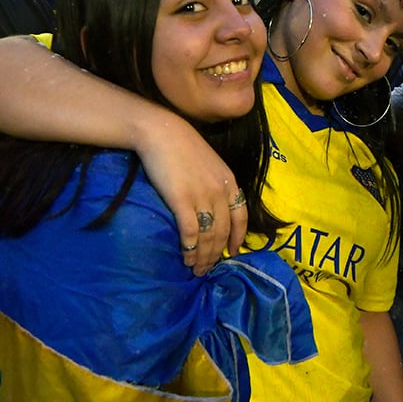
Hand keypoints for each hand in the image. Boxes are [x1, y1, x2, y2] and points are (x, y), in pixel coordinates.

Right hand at [133, 110, 246, 274]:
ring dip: (203, 256)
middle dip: (216, 254)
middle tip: (207, 269)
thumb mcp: (210, 163)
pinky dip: (190, 248)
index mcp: (229, 182)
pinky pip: (190, 232)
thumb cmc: (182, 146)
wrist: (161, 132)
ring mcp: (202, 197)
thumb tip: (212, 206)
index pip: (241, 217)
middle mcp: (220, 192)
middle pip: (223, 232)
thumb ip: (215, 184)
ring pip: (208, 236)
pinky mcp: (182, 200)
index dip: (238, 238)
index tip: (233, 253)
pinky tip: (186, 257)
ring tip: (196, 269)